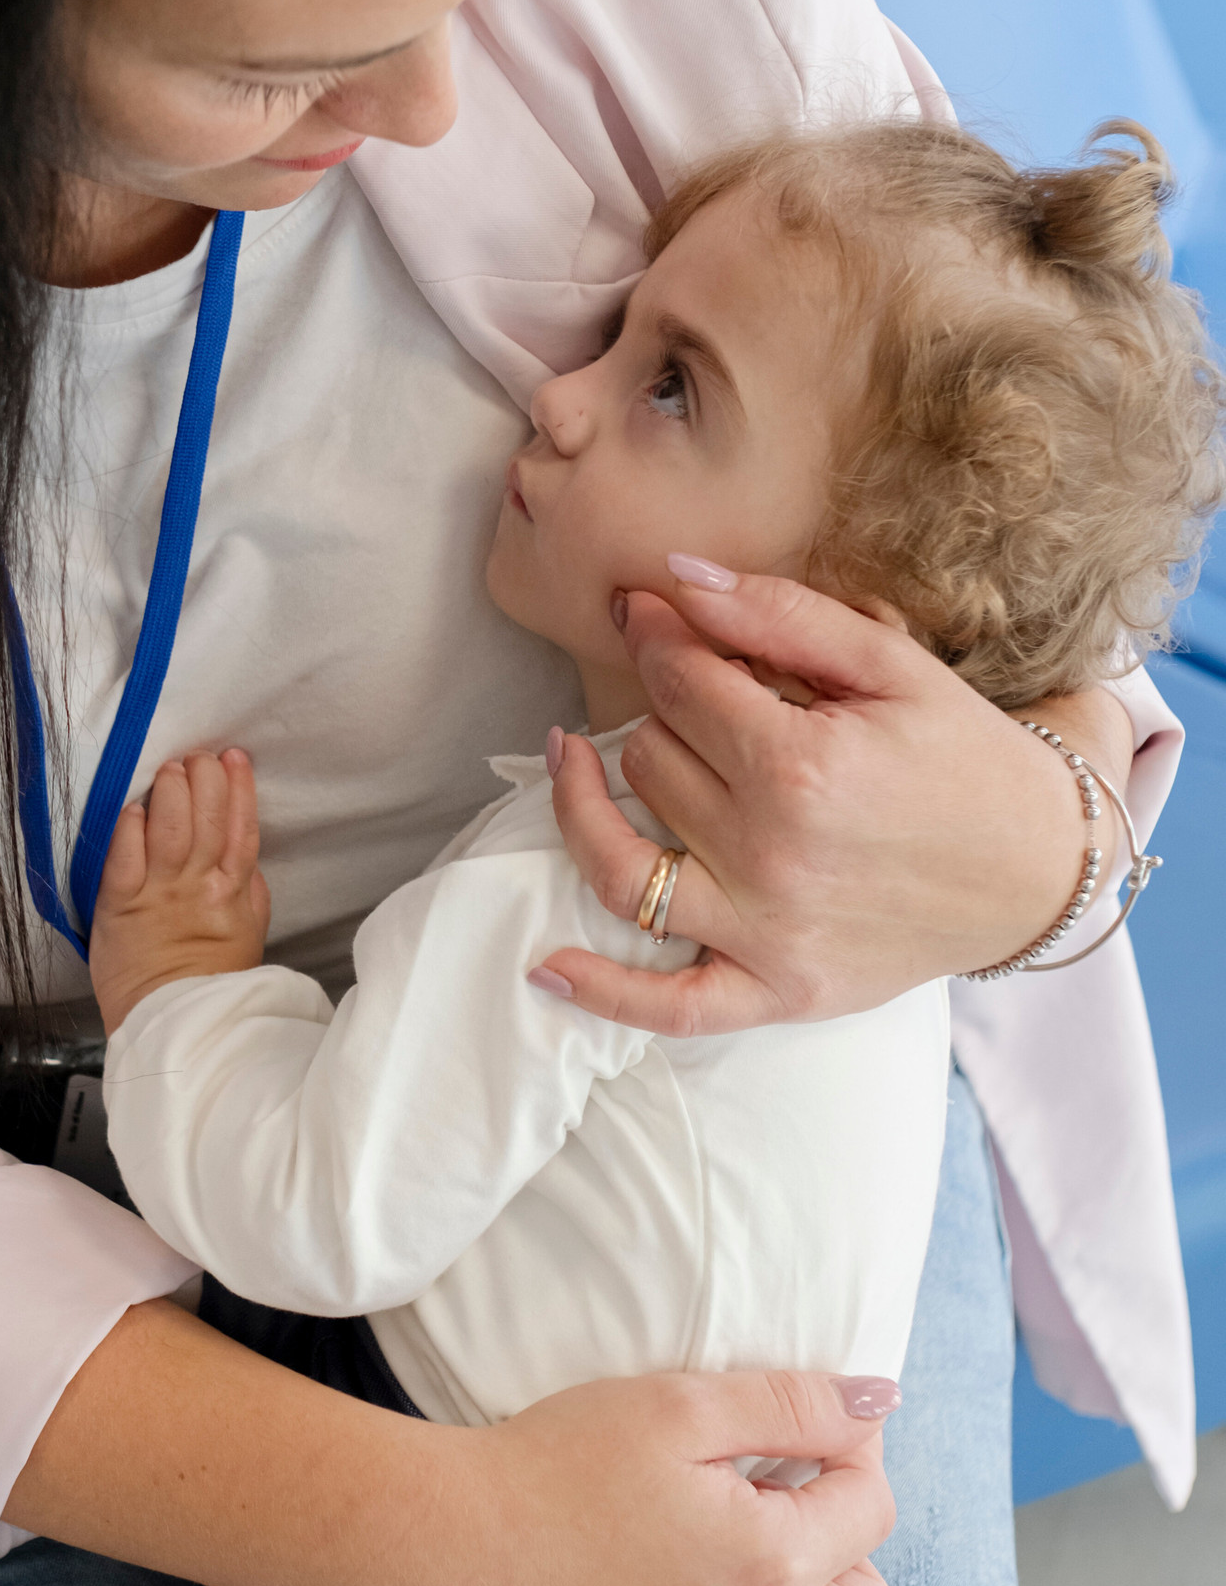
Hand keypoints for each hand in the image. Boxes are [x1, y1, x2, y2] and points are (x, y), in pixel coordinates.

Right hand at [10, 1300, 901, 1585]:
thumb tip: (880, 1402)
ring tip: (754, 1550)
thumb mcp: (680, 1405)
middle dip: (847, 1540)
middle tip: (781, 1490)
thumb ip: (792, 1402)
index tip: (802, 1424)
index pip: (871, 1506)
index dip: (846, 1450)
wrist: (454, 1546)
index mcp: (774, 1562)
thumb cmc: (559, 1462)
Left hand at [90, 747, 270, 1034]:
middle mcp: (200, 888)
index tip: (234, 759)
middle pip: (208, 819)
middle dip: (205, 778)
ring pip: (171, 829)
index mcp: (234, 894)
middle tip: (198, 757)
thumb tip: (243, 857)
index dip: (239, 789)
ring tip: (171, 771)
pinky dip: (130, 828)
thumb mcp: (246, 932)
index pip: (242, 829)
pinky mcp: (119, 906)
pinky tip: (133, 808)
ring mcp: (159, 894)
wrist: (174, 1026)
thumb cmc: (208, 981)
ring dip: (171, 792)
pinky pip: (125, 858)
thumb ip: (247, 890)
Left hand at [537, 560, 1106, 1034]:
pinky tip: (545, 965)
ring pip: (625, 862)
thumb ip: (779, 615)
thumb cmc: (964, 758)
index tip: (647, 609)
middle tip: (692, 692)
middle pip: (651, 761)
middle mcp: (772, 856)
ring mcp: (768, 935)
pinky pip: (666, 1008)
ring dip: (585, 806)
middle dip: (662, 712)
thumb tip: (675, 578)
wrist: (1040, 869)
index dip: (658, 636)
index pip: (680, 685)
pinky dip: (602, 991)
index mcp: (802, 766)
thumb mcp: (890, 666)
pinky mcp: (776, 992)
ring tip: (570, 758)